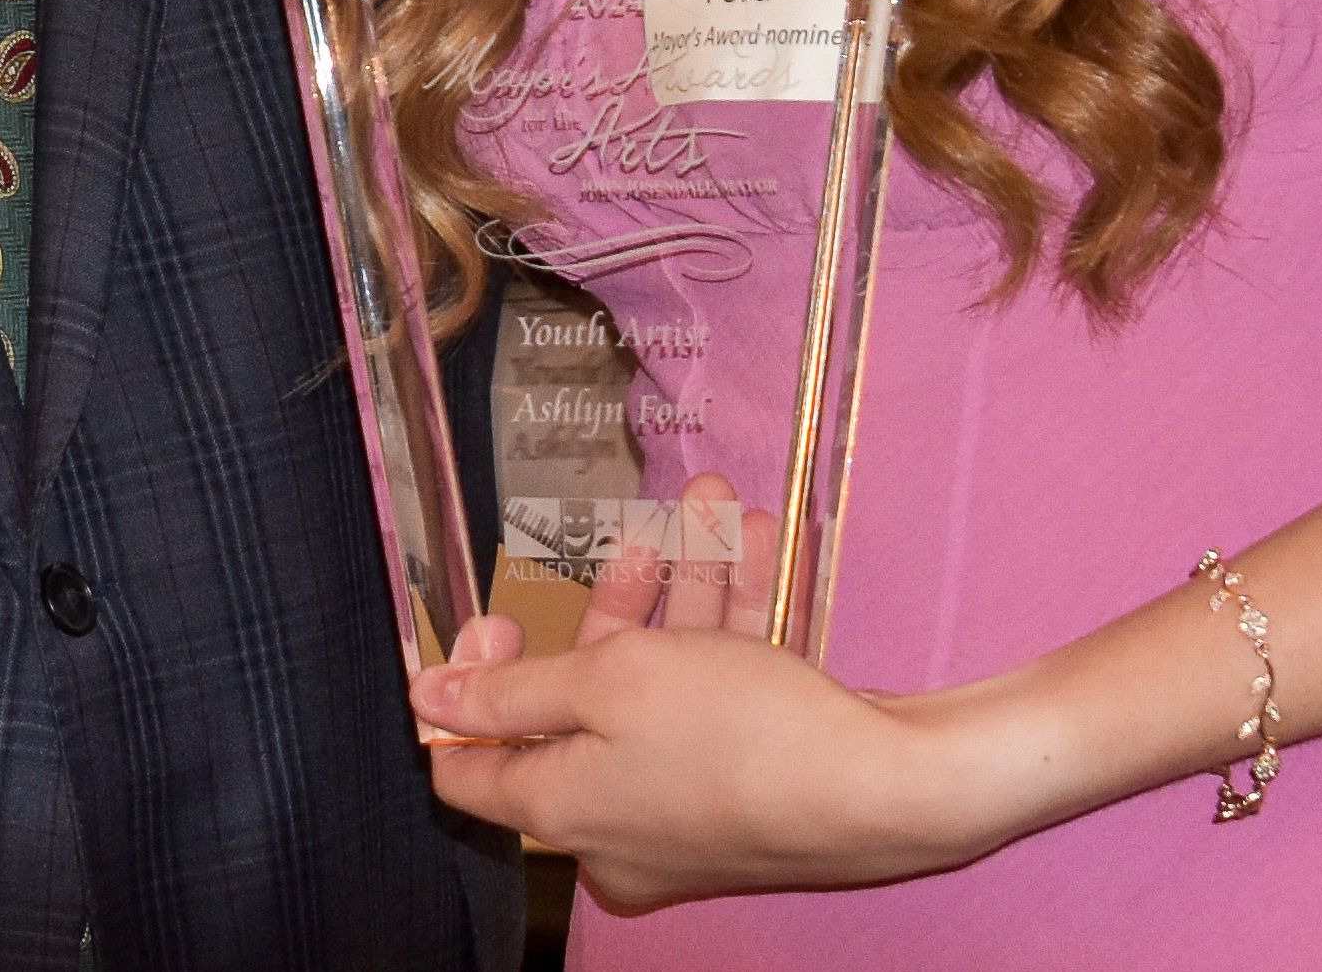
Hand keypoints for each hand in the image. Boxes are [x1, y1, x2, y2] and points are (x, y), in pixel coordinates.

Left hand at [408, 477, 999, 911]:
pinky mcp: (753, 782)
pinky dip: (736, 621)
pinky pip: (725, 694)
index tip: (499, 616)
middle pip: (584, 703)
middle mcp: (621, 821)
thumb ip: (512, 689)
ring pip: (668, 683)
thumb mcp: (608, 685)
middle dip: (617, 601)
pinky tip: (760, 540)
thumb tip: (427, 698)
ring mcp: (690, 806)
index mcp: (564, 811)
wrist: (894, 787)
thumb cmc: (742, 737)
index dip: (470, 686)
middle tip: (635, 533)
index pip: (473, 764)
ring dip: (688, 588)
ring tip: (712, 500)